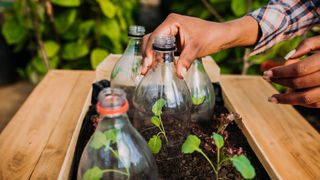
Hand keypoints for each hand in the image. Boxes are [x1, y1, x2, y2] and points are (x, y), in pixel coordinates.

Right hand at [141, 13, 258, 77]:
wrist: (221, 36)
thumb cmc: (210, 37)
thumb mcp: (196, 49)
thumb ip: (186, 61)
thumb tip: (178, 75)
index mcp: (172, 22)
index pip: (155, 36)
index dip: (149, 50)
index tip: (147, 63)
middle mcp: (168, 25)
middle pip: (151, 40)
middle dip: (146, 55)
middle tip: (144, 70)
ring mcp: (170, 32)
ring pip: (154, 44)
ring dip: (150, 57)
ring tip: (146, 71)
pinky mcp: (173, 40)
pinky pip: (161, 48)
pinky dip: (157, 57)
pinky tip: (154, 68)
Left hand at [264, 36, 319, 107]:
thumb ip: (307, 45)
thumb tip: (287, 58)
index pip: (298, 69)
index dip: (280, 72)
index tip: (265, 73)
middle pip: (300, 84)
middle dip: (280, 83)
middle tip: (266, 79)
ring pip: (307, 99)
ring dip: (287, 100)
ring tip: (271, 98)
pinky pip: (315, 103)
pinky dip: (300, 102)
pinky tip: (288, 97)